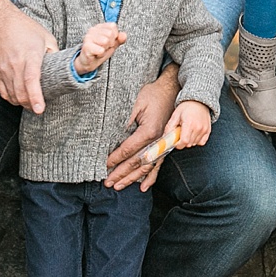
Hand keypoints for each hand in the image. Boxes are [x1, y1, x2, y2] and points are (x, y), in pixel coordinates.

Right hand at [0, 0, 58, 114]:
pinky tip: (18, 98)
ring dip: (22, 103)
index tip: (39, 109)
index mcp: (30, 55)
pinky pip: (2, 91)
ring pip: (11, 95)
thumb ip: (54, 54)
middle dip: (30, 104)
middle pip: (21, 92)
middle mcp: (15, 64)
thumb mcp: (46, 37)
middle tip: (39, 107)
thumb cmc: (25, 28)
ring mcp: (3, 69)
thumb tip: (61, 69)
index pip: (31, 80)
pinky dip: (11, 98)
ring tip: (30, 103)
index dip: (36, 97)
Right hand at [75, 22, 126, 74]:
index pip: (113, 26)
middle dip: (110, 44)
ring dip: (105, 49)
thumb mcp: (112, 44)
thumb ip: (119, 39)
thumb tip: (124, 35)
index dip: (114, 36)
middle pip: (110, 34)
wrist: (88, 63)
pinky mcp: (86, 47)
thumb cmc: (100, 51)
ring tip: (99, 51)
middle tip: (103, 48)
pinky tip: (96, 55)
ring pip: (105, 41)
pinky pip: (100, 50)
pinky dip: (101, 54)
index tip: (108, 42)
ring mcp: (88, 37)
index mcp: (99, 27)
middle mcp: (92, 30)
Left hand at [104, 64, 179, 190]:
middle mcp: (158, 141)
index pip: (129, 150)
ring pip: (147, 167)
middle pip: (137, 162)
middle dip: (121, 174)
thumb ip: (125, 120)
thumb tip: (112, 137)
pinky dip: (150, 177)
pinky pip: (158, 165)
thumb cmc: (152, 94)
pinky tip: (143, 187)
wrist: (171, 89)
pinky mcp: (165, 145)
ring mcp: (163, 145)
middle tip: (108, 182)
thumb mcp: (135, 103)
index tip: (104, 165)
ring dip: (132, 178)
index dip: (115, 158)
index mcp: (150, 131)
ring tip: (119, 186)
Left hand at [166, 100, 211, 148]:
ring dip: (189, 141)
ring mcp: (204, 130)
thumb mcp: (175, 115)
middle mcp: (198, 128)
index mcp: (189, 123)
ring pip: (194, 144)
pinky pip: (201, 142)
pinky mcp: (208, 131)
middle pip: (188, 144)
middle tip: (180, 133)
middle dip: (182, 142)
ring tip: (187, 131)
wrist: (199, 101)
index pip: (184, 141)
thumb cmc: (187, 107)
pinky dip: (196, 141)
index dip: (178, 144)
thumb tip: (165, 138)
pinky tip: (193, 134)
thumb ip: (169, 128)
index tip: (175, 141)